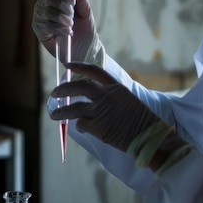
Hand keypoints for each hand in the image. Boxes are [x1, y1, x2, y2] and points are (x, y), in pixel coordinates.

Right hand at [32, 0, 103, 64]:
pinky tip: (65, 33)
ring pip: (47, 13)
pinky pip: (45, 26)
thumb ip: (81, 0)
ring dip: (61, 20)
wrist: (83, 50)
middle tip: (72, 17)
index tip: (73, 3)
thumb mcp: (85, 12)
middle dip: (63, 7)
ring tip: (70, 27)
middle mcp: (44, 5)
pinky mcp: (38, 30)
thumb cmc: (83, 31)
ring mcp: (40, 17)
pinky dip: (57, 29)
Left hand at [50, 62, 190, 172]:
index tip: (67, 65)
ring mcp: (101, 111)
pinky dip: (79, 126)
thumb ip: (110, 99)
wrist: (149, 136)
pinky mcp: (97, 126)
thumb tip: (92, 103)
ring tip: (53, 115)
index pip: (94, 71)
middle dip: (64, 89)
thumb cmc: (140, 122)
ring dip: (61, 111)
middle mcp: (107, 96)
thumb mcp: (127, 102)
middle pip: (79, 87)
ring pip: (74, 108)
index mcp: (116, 88)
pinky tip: (81, 129)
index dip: (79, 67)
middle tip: (54, 94)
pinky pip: (81, 124)